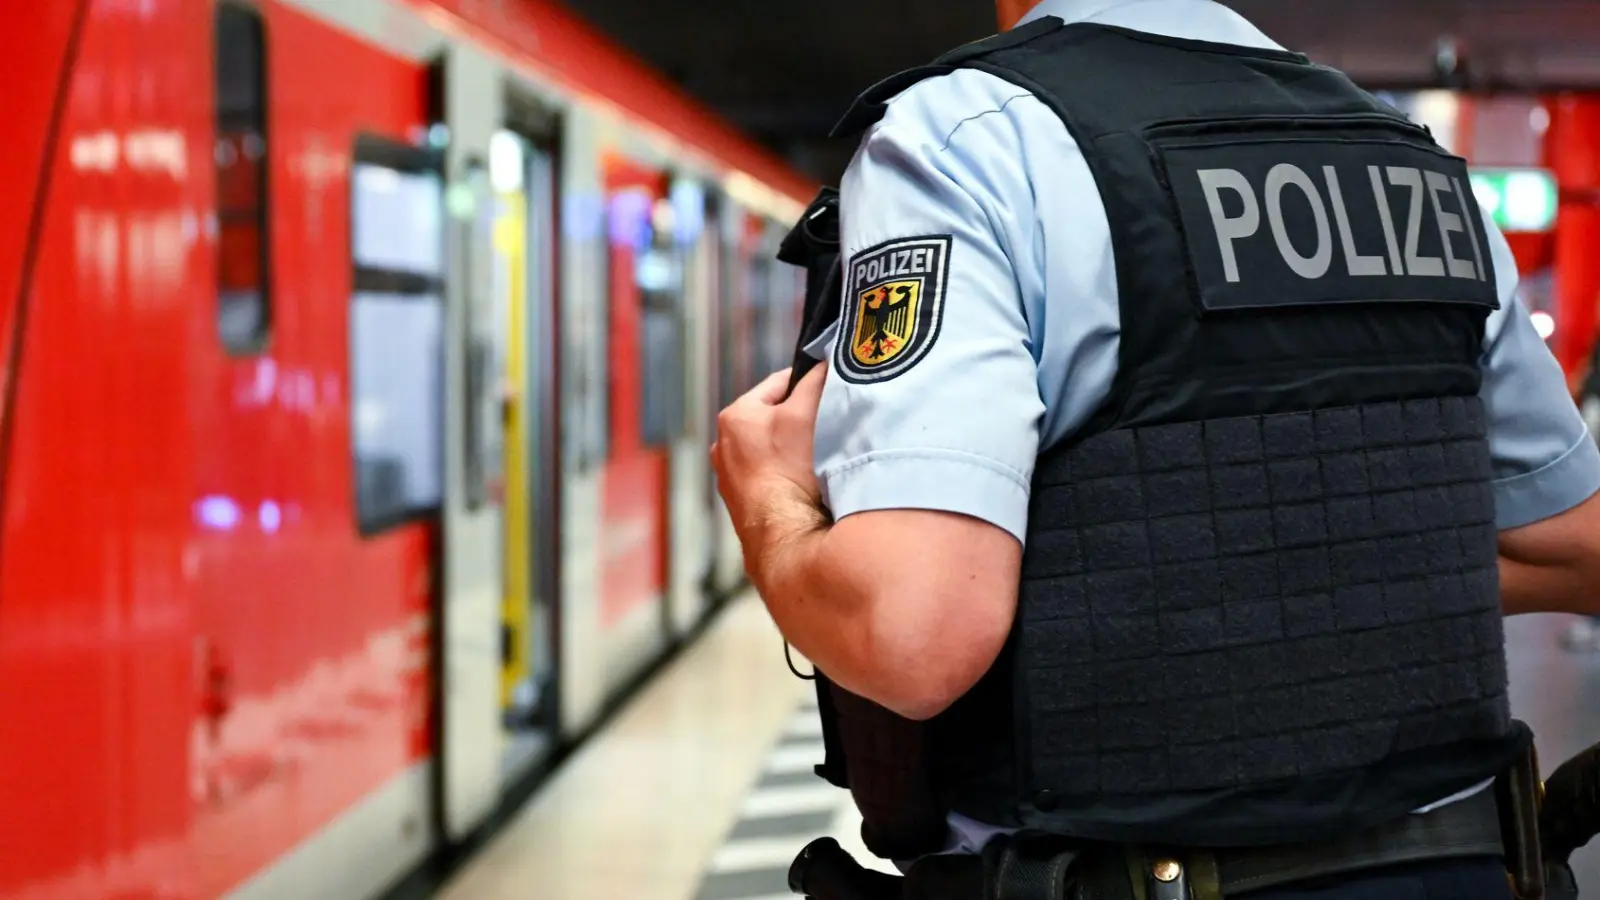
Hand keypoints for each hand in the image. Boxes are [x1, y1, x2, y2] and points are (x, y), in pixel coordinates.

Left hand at [712, 365, 827, 550]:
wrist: (785, 535)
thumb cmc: (790, 471)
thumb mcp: (806, 412)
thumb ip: (815, 381)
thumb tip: (823, 365)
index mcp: (734, 416)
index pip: (780, 383)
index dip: (809, 383)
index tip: (831, 390)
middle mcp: (724, 446)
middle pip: (776, 418)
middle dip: (801, 419)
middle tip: (828, 427)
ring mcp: (731, 479)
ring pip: (774, 450)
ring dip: (795, 450)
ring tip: (819, 460)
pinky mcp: (744, 505)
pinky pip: (772, 478)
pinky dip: (789, 477)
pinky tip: (806, 486)